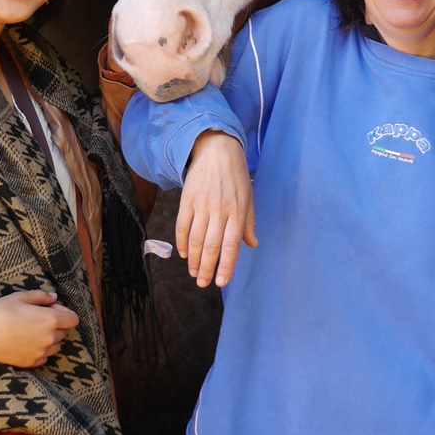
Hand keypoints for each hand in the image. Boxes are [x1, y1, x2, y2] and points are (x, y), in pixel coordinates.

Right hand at [0, 291, 79, 367]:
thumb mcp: (20, 297)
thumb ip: (41, 296)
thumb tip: (54, 297)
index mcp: (50, 320)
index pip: (73, 319)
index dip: (64, 313)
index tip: (52, 309)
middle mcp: (50, 338)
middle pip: (64, 332)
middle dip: (56, 325)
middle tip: (37, 318)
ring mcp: (41, 352)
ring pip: (56, 345)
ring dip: (49, 338)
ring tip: (31, 331)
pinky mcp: (32, 362)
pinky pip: (44, 356)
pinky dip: (40, 350)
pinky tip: (26, 342)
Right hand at [178, 131, 256, 288]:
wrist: (216, 150)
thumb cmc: (236, 176)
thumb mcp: (248, 198)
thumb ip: (248, 223)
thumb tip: (252, 245)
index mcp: (237, 212)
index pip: (231, 245)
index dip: (226, 266)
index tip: (222, 282)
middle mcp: (219, 211)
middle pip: (211, 246)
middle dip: (207, 268)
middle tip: (204, 284)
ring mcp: (202, 205)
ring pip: (196, 239)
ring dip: (195, 259)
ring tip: (195, 273)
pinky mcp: (187, 200)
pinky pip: (183, 226)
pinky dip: (182, 242)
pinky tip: (185, 254)